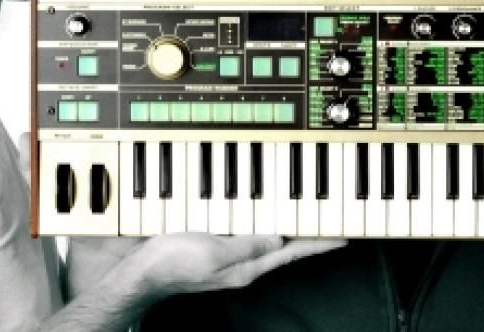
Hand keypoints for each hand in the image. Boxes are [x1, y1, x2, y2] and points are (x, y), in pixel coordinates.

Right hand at [68, 233, 344, 300]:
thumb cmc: (171, 265)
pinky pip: (244, 230)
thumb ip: (248, 245)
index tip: (344, 235)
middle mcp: (242, 262)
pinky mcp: (213, 245)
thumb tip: (279, 236)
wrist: (139, 271)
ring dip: (287, 223)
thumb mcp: (214, 253)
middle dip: (308, 230)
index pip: (293, 252)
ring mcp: (228, 255)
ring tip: (307, 211)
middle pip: (285, 244)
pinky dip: (259, 219)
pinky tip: (261, 211)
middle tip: (332, 217)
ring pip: (267, 235)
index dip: (320, 242)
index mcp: (247, 267)